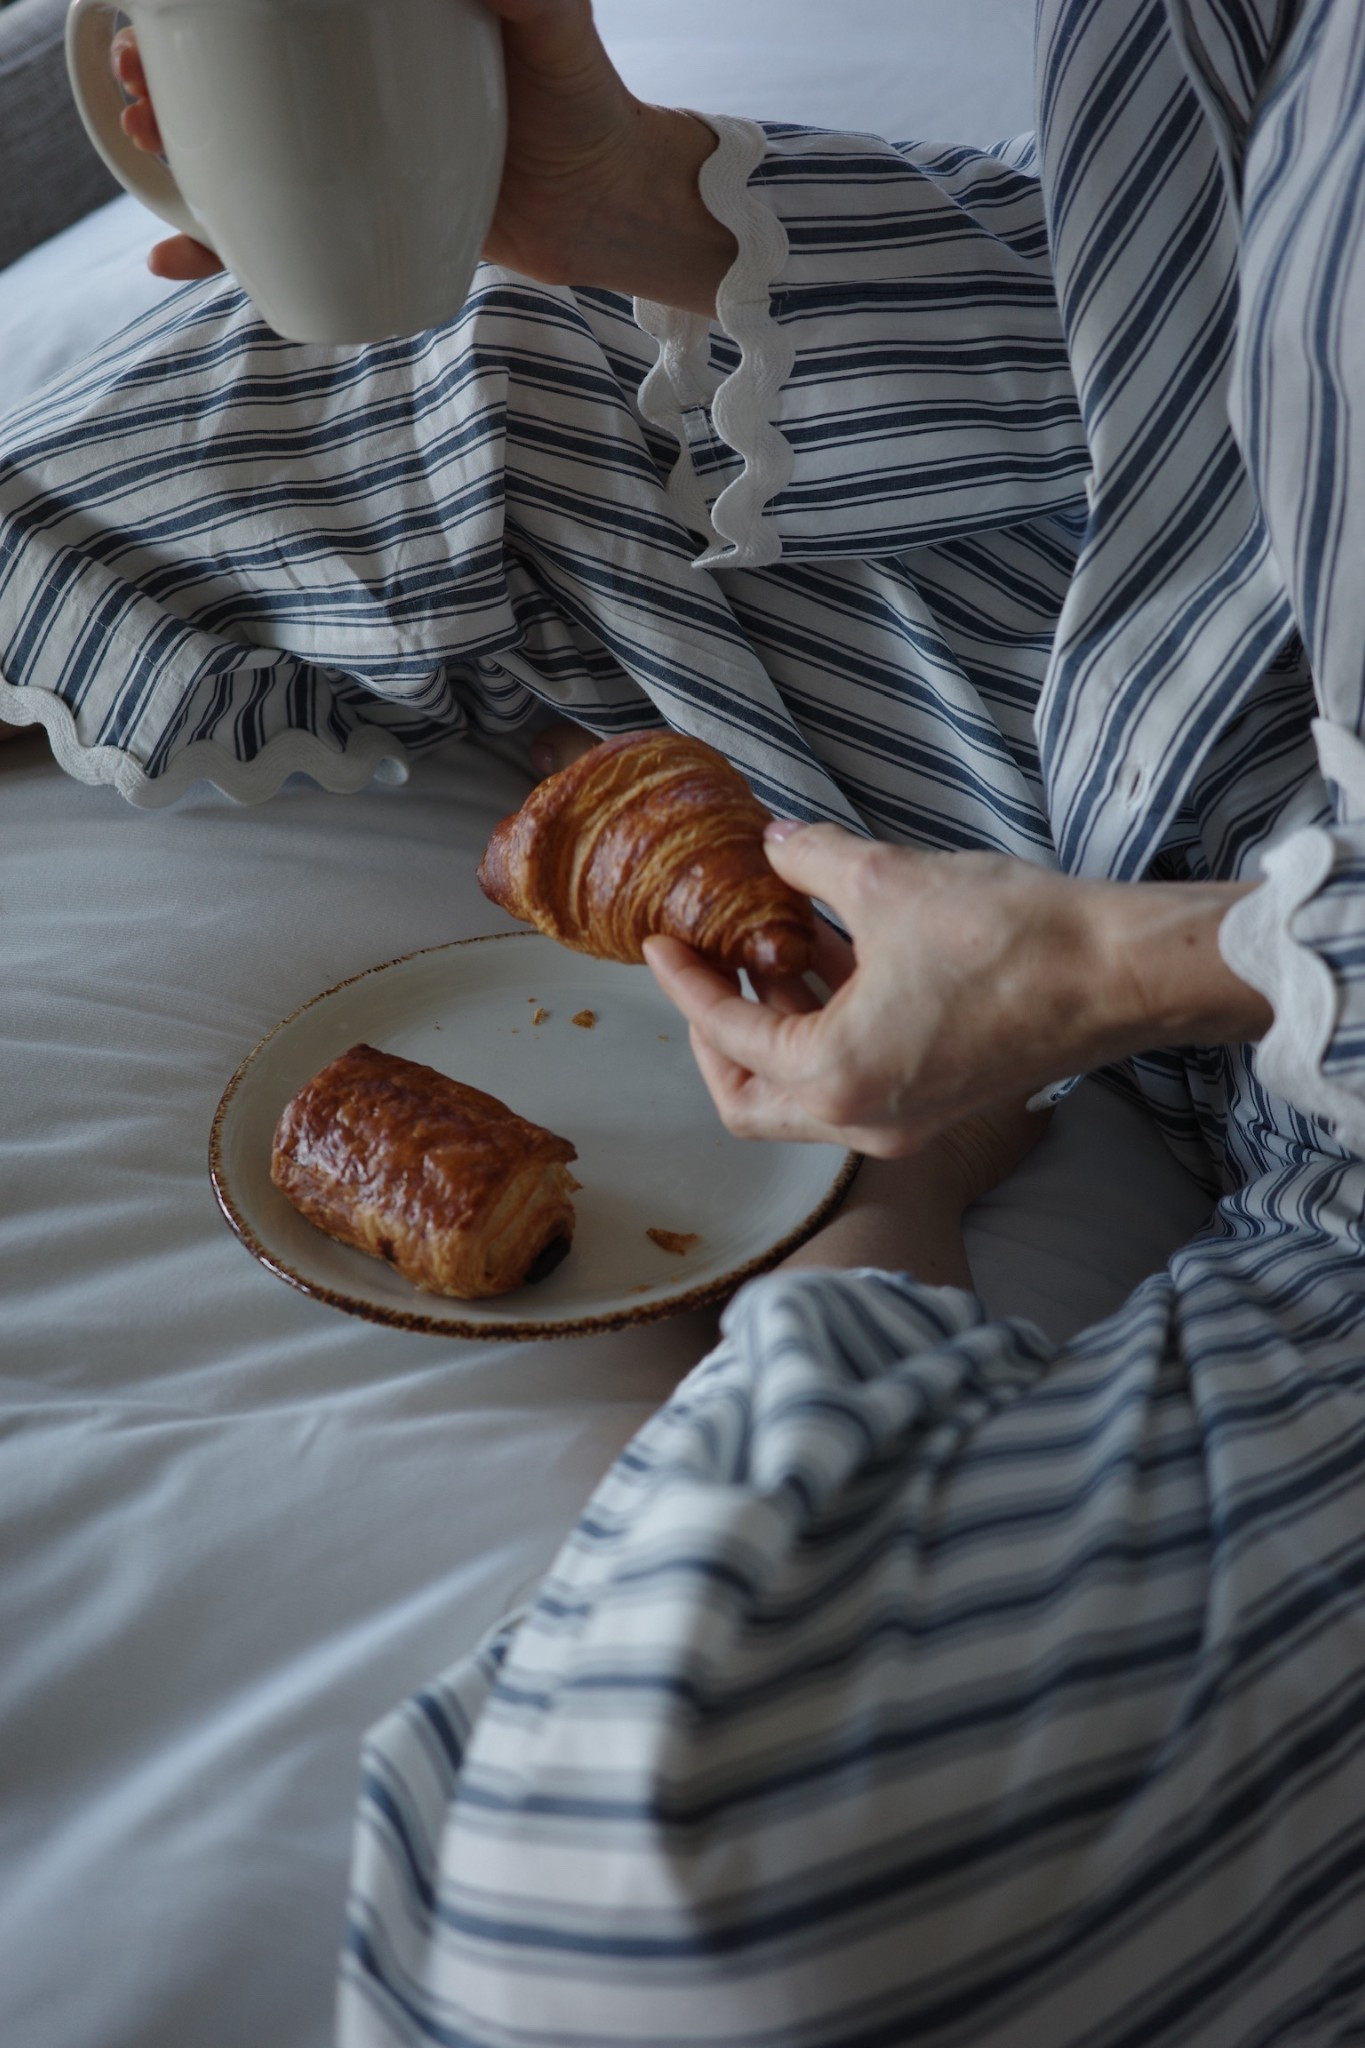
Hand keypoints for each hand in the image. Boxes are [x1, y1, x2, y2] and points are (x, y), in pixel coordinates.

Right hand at [112, 4, 732, 311]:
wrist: (613, 210)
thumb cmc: (588, 102)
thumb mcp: (549, 24)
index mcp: (378, 29)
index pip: (280, 18)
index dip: (209, 18)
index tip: (161, 16)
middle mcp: (355, 89)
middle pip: (239, 79)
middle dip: (168, 74)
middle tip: (132, 79)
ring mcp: (355, 158)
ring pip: (248, 154)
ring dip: (178, 150)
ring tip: (139, 138)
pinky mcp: (363, 222)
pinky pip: (283, 232)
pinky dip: (230, 250)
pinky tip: (172, 257)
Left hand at [643, 819, 1271, 1157]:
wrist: (1120, 973)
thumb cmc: (1013, 936)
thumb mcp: (889, 880)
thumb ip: (811, 860)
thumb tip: (774, 840)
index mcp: (835, 1076)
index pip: (728, 1036)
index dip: (686, 982)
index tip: (662, 942)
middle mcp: (862, 1119)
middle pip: (749, 1101)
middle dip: (718, 1034)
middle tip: (708, 968)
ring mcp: (904, 1119)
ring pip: (804, 1094)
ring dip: (778, 1027)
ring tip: (769, 947)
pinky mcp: (940, 1103)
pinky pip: (854, 1079)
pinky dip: (829, 1030)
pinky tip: (830, 958)